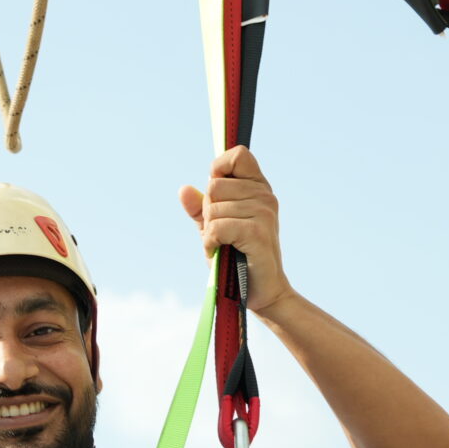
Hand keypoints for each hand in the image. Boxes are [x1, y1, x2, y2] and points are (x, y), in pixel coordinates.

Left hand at [178, 147, 296, 315]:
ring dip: (210, 232)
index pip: (238, 154)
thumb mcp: (216, 229)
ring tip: (224, 246)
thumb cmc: (238, 259)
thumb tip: (183, 189)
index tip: (217, 195)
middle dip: (208, 212)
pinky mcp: (257, 232)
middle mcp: (265, 195)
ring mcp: (264, 212)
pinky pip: (217, 227)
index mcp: (259, 188)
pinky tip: (219, 253)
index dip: (219, 169)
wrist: (262, 292)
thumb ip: (200, 209)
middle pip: (215, 185)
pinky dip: (210, 243)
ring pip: (213, 208)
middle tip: (222, 234)